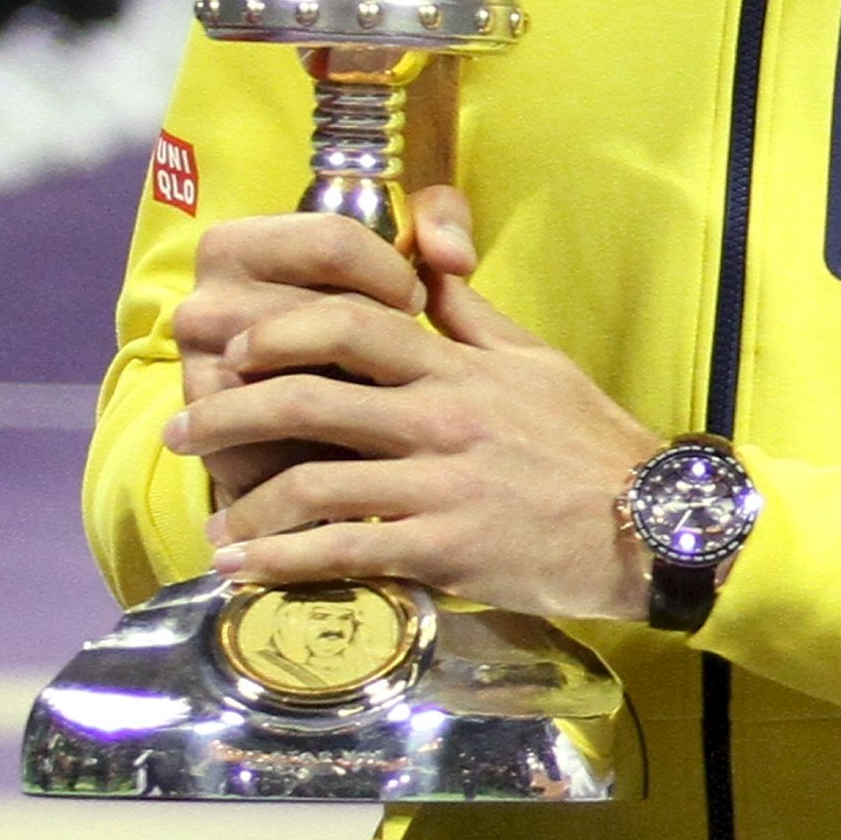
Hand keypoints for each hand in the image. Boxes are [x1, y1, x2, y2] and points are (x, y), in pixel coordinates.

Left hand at [165, 189, 661, 624]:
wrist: (653, 525)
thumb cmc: (591, 443)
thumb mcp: (539, 362)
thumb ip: (473, 320)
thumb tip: (425, 269)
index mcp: (463, 368)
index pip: (358, 322)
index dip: (283, 328)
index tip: (236, 349)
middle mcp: (446, 418)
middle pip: (310, 398)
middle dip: (230, 415)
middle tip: (187, 435)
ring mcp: (445, 485)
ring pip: (314, 483)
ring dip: (246, 504)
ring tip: (215, 524)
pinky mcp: (447, 550)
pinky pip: (344, 553)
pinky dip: (281, 563)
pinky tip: (246, 570)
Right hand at [172, 202, 432, 508]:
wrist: (326, 432)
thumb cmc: (363, 332)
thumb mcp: (405, 255)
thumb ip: (440, 219)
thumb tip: (456, 258)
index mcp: (236, 247)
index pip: (331, 240)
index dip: (392, 270)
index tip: (413, 298)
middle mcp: (202, 305)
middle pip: (324, 308)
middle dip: (384, 331)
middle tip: (403, 352)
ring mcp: (201, 371)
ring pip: (308, 365)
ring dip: (365, 380)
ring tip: (383, 386)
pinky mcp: (216, 434)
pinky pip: (290, 425)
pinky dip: (341, 427)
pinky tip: (362, 427)